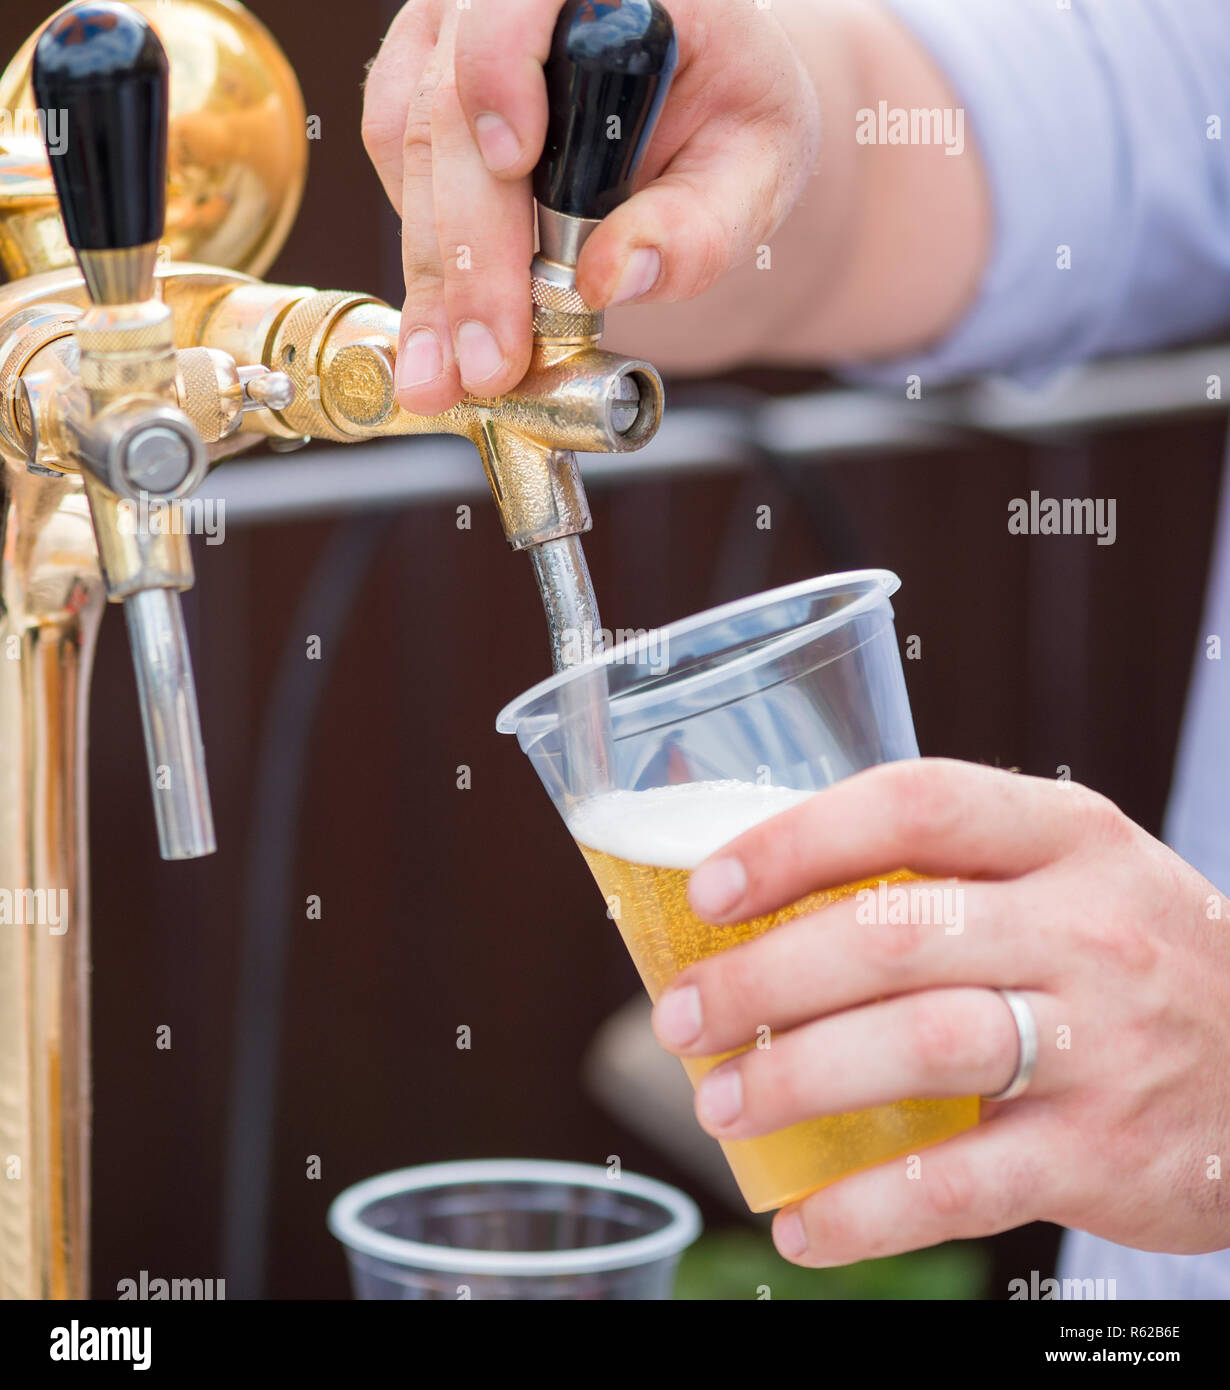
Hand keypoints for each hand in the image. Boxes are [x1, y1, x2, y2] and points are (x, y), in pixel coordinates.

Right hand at [361, 0, 819, 413]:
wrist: (705, 108)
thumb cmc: (735, 124)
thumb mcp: (759, 172)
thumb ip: (702, 226)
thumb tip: (611, 278)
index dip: (503, 65)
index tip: (513, 159)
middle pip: (453, 103)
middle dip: (467, 251)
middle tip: (485, 360)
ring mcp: (454, 27)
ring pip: (408, 143)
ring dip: (432, 275)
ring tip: (449, 374)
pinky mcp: (421, 79)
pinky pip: (394, 160)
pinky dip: (424, 253)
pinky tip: (451, 326)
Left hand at [650, 758, 1229, 1265]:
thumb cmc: (1133, 961)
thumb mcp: (1069, 879)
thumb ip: (949, 876)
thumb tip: (769, 908)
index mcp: (1065, 837)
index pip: (914, 806)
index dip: (797, 841)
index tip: (710, 890)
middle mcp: (1085, 926)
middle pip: (892, 936)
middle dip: (761, 979)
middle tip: (680, 1016)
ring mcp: (1101, 1041)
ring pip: (917, 1047)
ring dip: (794, 1080)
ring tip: (718, 1104)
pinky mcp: (1103, 1153)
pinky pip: (962, 1184)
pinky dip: (866, 1210)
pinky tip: (802, 1220)